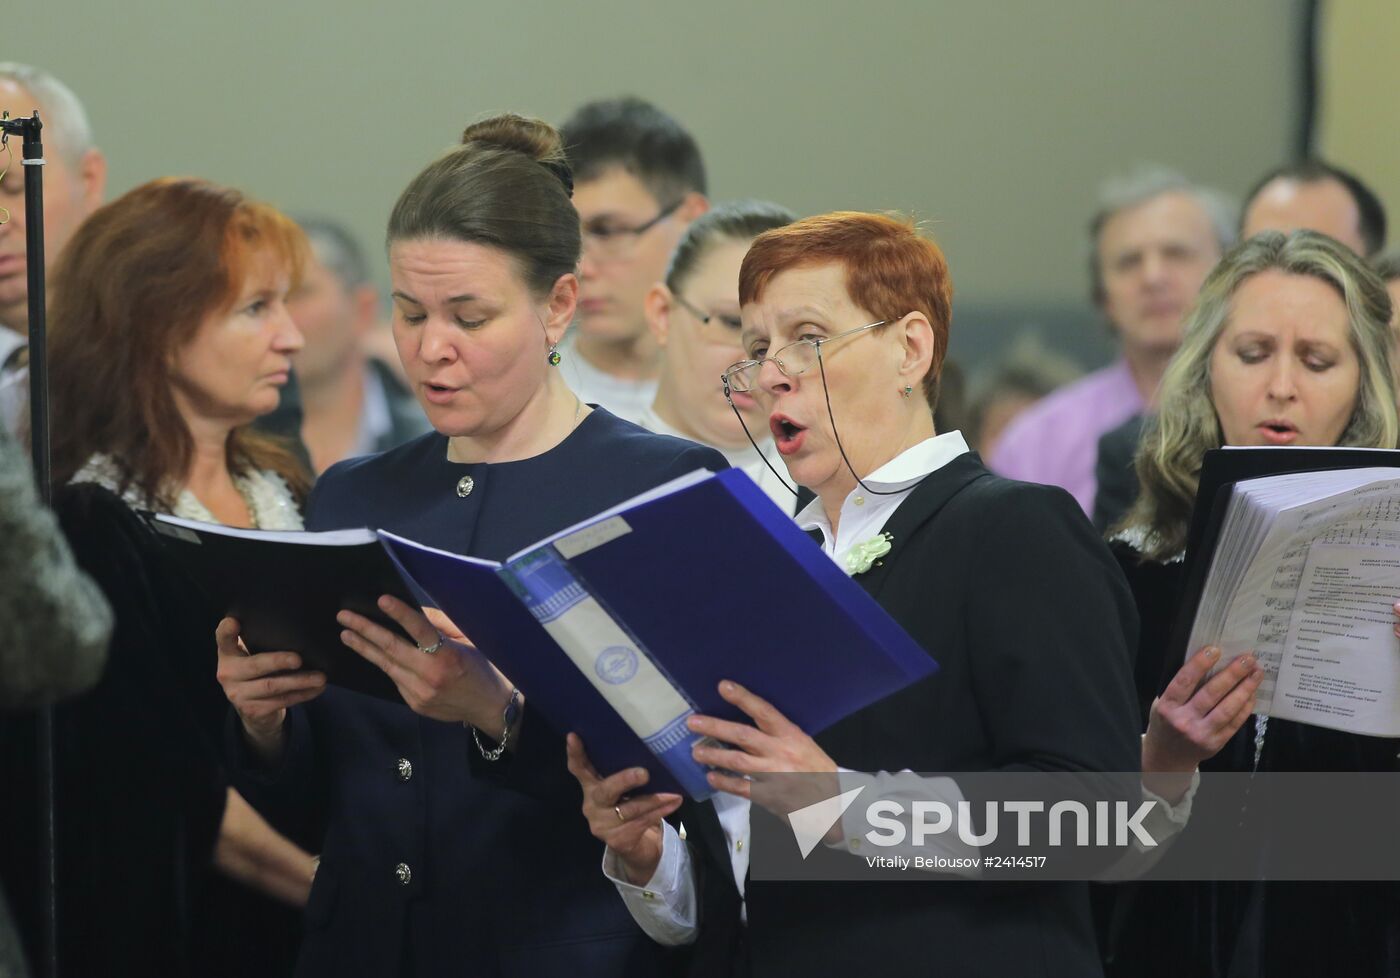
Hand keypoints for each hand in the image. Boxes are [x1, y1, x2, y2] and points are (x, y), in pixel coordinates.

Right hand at [215, 617, 325, 758]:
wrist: (253, 711)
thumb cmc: (258, 672)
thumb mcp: (253, 655)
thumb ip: (262, 642)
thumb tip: (298, 629)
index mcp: (228, 654)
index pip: (223, 639)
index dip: (226, 631)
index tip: (233, 622)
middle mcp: (227, 674)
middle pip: (255, 665)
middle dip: (278, 661)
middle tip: (299, 659)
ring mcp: (238, 695)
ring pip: (272, 686)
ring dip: (300, 681)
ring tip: (320, 677)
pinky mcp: (252, 711)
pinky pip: (282, 701)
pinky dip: (303, 694)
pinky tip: (317, 689)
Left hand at [337, 595, 517, 730]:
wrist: (490, 706)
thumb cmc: (482, 667)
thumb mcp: (468, 640)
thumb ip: (441, 624)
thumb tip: (413, 611)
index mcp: (449, 655)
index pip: (420, 630)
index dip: (400, 614)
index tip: (381, 600)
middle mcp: (431, 675)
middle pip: (391, 649)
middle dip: (365, 630)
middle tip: (344, 617)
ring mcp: (420, 692)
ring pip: (387, 665)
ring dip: (364, 648)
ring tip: (346, 634)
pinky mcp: (414, 703)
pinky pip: (395, 679)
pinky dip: (386, 665)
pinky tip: (374, 654)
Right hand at [565, 733, 682, 884]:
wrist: (633, 845)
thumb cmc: (628, 803)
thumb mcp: (622, 788)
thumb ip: (623, 771)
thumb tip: (650, 745)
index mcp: (590, 786)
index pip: (579, 768)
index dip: (575, 753)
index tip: (573, 736)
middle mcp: (591, 804)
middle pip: (605, 791)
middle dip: (624, 781)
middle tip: (644, 773)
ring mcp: (601, 824)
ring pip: (629, 810)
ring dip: (654, 800)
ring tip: (672, 793)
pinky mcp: (616, 839)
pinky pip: (641, 823)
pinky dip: (660, 812)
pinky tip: (673, 804)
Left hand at [687, 680, 837, 817]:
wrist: (834, 805)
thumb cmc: (819, 772)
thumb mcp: (806, 745)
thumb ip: (781, 735)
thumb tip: (754, 722)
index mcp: (791, 735)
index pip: (764, 711)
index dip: (743, 698)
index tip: (723, 686)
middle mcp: (780, 751)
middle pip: (742, 735)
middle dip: (715, 727)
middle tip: (692, 722)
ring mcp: (773, 774)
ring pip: (737, 761)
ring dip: (713, 755)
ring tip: (696, 753)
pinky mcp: (768, 796)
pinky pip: (740, 787)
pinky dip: (724, 781)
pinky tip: (712, 777)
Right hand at [1142, 646, 1263, 802]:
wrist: (1167, 757)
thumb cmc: (1166, 722)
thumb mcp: (1162, 704)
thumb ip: (1180, 689)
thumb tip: (1209, 664)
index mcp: (1167, 707)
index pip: (1184, 682)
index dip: (1200, 664)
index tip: (1215, 649)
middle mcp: (1183, 721)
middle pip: (1211, 694)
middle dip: (1232, 674)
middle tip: (1247, 658)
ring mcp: (1201, 734)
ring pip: (1227, 708)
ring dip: (1245, 688)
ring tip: (1256, 673)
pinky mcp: (1216, 743)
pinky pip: (1235, 722)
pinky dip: (1245, 706)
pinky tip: (1252, 693)